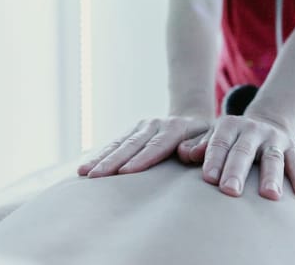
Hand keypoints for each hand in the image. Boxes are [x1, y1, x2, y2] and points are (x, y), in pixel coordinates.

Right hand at [77, 116, 210, 177]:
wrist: (191, 117)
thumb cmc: (204, 136)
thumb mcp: (210, 137)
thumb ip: (201, 145)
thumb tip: (187, 153)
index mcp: (175, 128)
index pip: (157, 145)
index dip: (142, 158)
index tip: (127, 172)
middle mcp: (154, 124)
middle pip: (132, 145)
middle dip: (113, 161)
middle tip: (96, 176)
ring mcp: (141, 127)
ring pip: (119, 143)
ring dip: (101, 158)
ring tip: (84, 173)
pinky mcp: (131, 131)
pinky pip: (113, 144)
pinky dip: (99, 155)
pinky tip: (84, 167)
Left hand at [183, 115, 294, 199]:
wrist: (265, 125)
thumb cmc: (230, 140)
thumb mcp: (213, 137)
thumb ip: (198, 146)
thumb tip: (183, 153)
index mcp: (228, 125)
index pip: (219, 142)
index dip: (214, 159)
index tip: (209, 179)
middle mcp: (252, 129)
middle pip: (243, 151)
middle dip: (237, 171)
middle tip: (230, 191)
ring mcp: (273, 139)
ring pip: (272, 157)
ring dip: (271, 176)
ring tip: (270, 195)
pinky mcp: (293, 149)